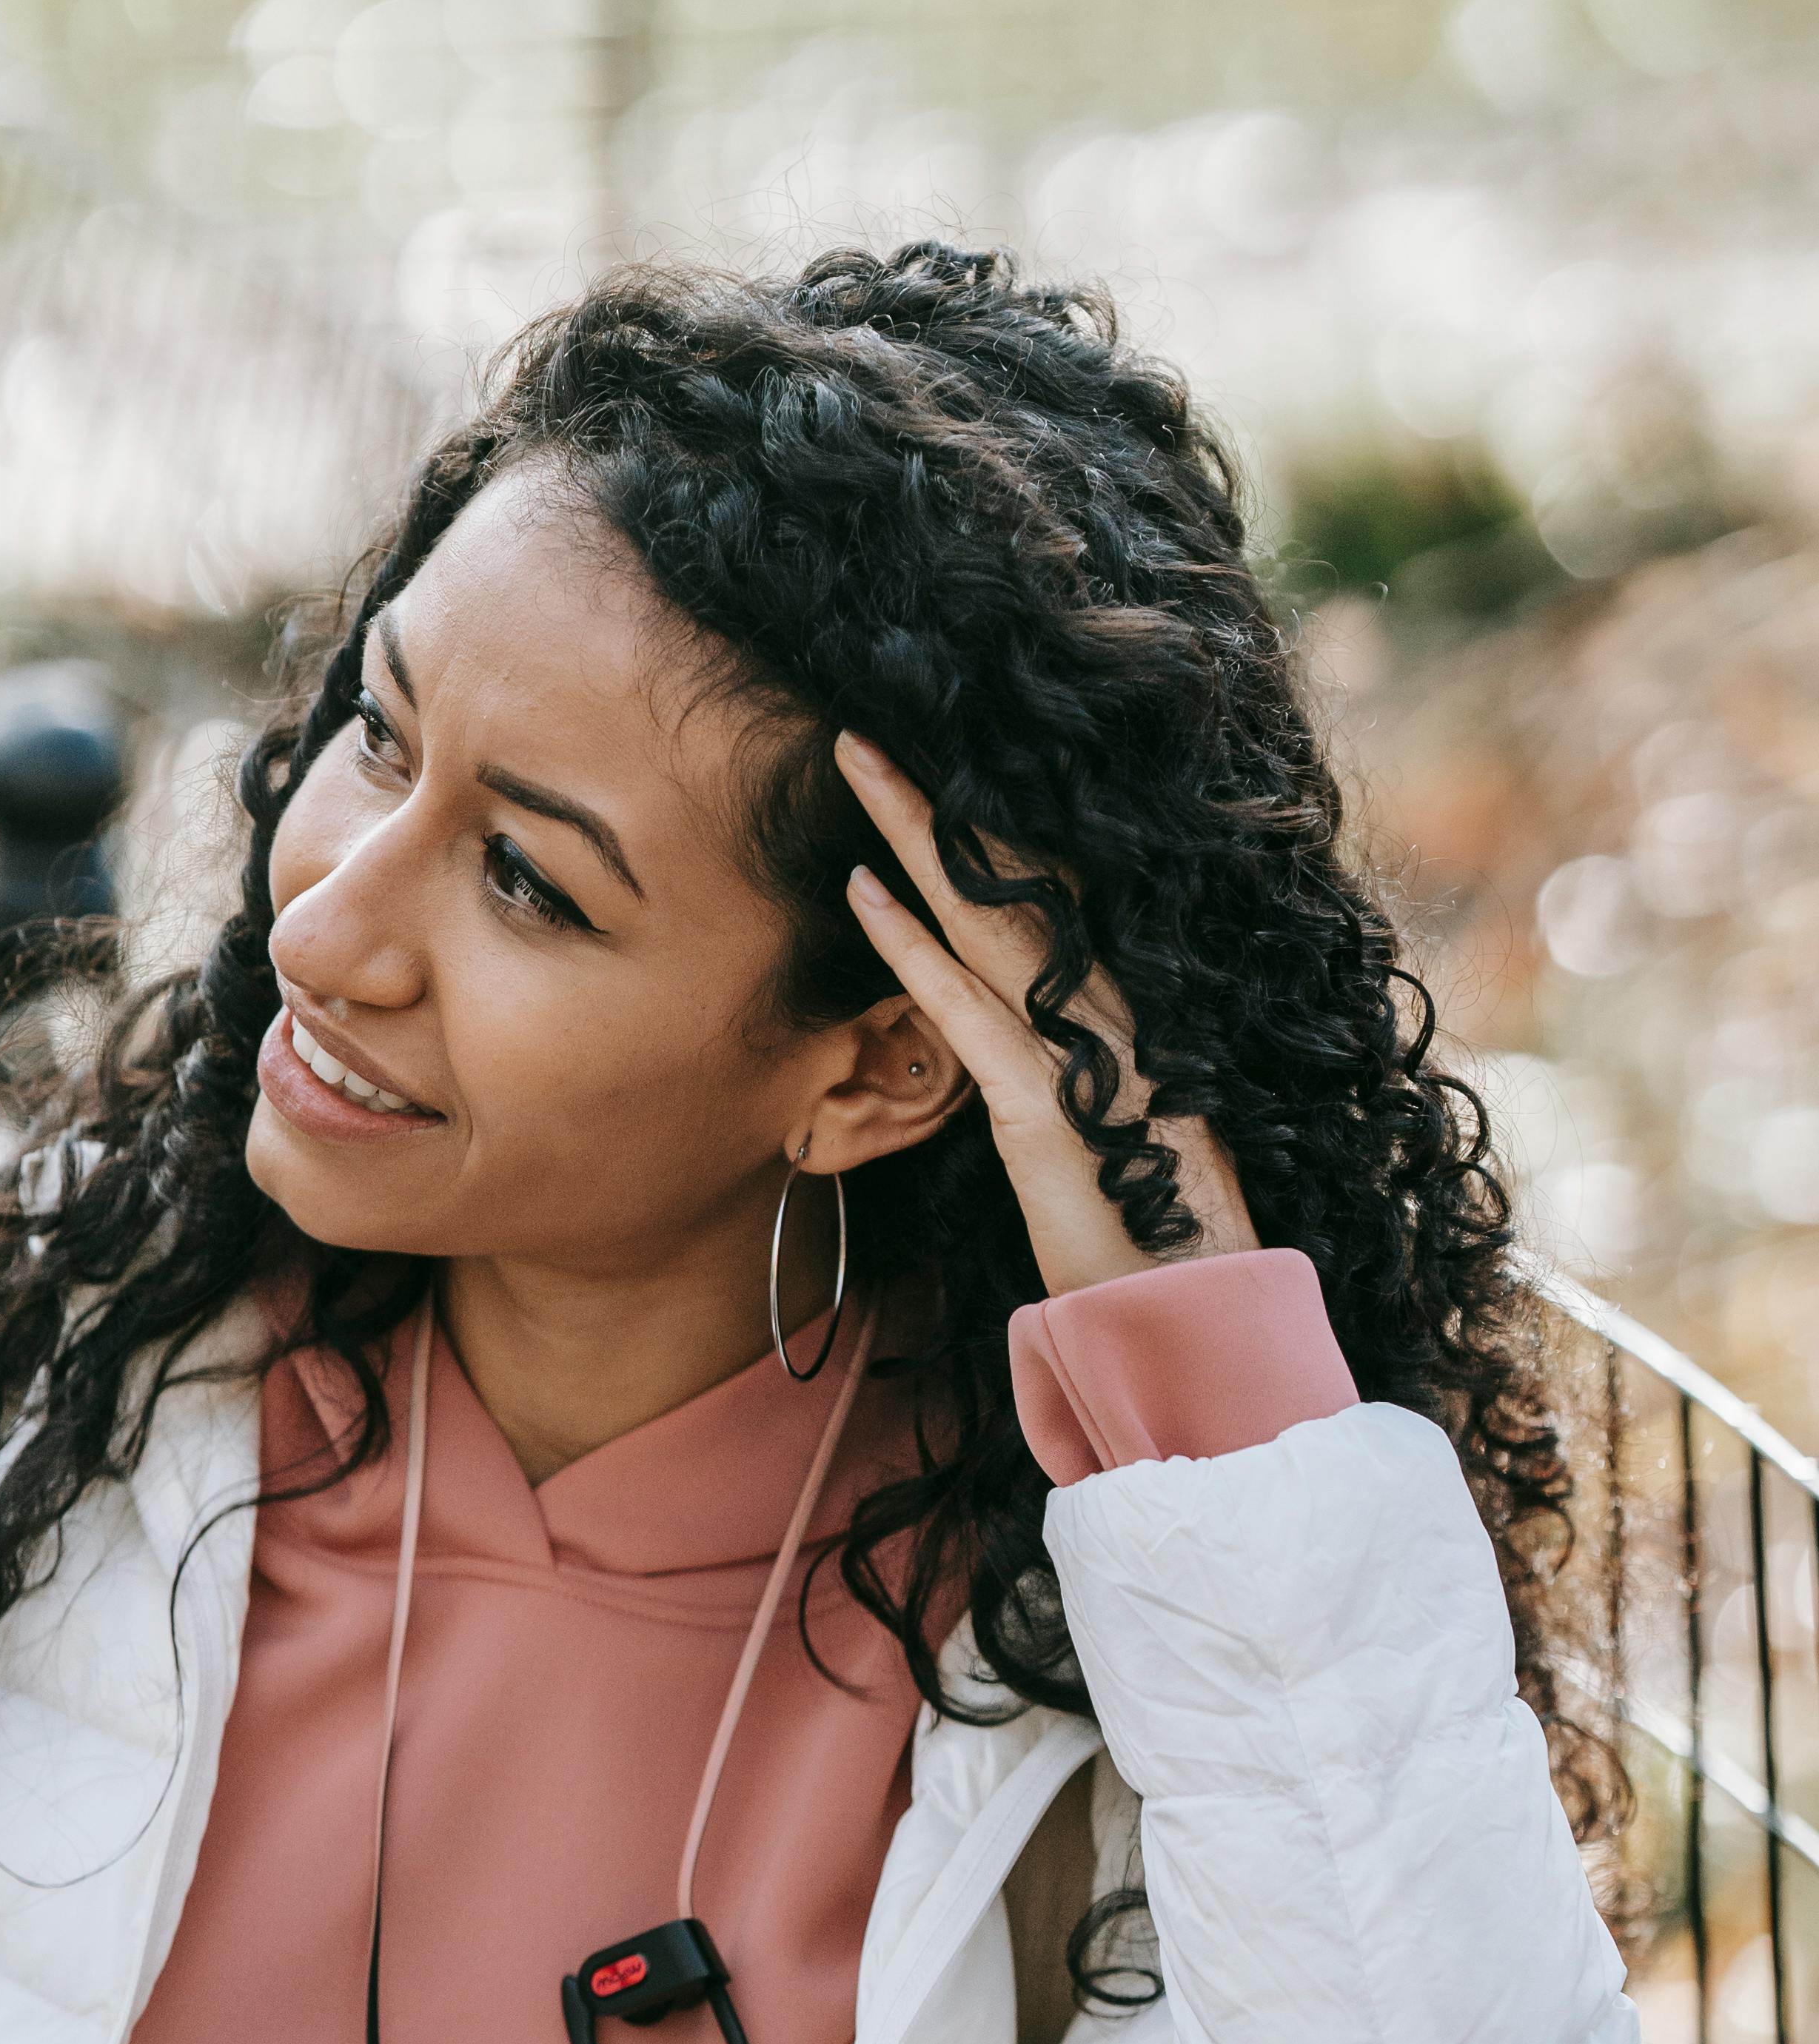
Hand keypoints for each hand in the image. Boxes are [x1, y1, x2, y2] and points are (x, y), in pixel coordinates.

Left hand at [833, 734, 1257, 1299]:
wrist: (1188, 1320)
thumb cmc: (1146, 1238)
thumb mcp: (1107, 1132)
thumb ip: (1075, 1069)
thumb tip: (1028, 1037)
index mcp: (1126, 1010)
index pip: (1051, 892)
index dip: (990, 823)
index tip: (934, 758)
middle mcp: (1109, 1010)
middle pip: (1014, 879)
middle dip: (941, 798)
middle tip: (869, 723)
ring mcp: (1079, 1052)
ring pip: (985, 917)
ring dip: (914, 833)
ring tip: (855, 759)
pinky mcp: (1042, 1107)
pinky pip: (967, 1009)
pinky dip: (911, 946)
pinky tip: (860, 887)